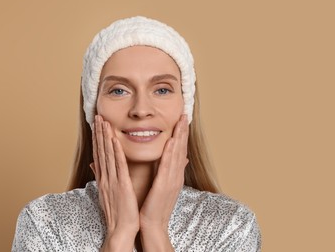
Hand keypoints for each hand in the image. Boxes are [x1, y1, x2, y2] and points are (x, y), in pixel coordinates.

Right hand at [90, 115, 138, 250]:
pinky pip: (118, 166)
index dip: (97, 139)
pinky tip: (114, 140)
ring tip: (103, 122)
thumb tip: (94, 166)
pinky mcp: (121, 185)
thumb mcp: (106, 193)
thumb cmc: (116, 212)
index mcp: (103, 179)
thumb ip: (101, 177)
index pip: (99, 154)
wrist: (120, 229)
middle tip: (97, 116)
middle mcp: (105, 177)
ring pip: (107, 155)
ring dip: (105, 137)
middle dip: (99, 133)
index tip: (96, 125)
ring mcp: (111, 181)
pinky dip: (116, 152)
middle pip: (100, 151)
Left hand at [139, 115, 188, 240]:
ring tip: (181, 122)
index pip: (180, 150)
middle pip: (181, 149)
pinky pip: (168, 166)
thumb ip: (169, 170)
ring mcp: (172, 180)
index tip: (182, 120)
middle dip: (183, 131)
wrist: (152, 224)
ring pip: (177, 154)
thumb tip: (180, 159)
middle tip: (185, 114)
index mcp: (174, 174)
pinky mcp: (164, 186)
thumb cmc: (155, 205)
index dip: (182, 134)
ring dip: (179, 137)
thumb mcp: (164, 185)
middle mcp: (176, 175)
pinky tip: (172, 141)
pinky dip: (170, 153)